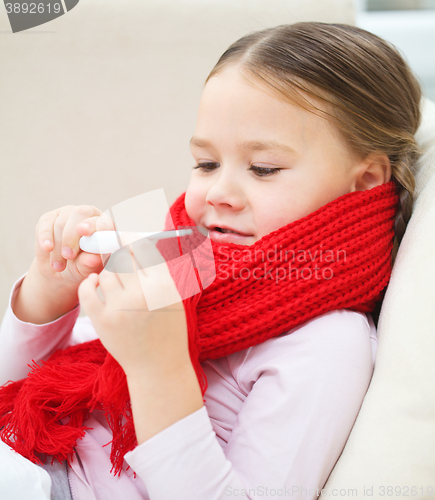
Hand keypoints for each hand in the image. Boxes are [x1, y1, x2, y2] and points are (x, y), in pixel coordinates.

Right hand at [34, 205, 114, 289]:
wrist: (59, 271)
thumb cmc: (80, 267)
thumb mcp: (86, 268)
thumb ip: (89, 262)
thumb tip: (95, 258)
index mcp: (104, 225)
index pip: (102, 220)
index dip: (95, 225)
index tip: (85, 233)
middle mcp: (88, 215)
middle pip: (80, 213)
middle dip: (72, 235)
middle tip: (68, 255)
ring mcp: (68, 214)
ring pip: (61, 222)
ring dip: (58, 246)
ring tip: (59, 267)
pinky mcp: (49, 218)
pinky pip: (46, 224)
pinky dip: (45, 237)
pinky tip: (47, 248)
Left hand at [77, 239, 189, 377]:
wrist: (159, 366)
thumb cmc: (168, 329)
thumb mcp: (174, 297)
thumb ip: (159, 271)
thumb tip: (140, 242)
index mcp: (164, 285)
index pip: (142, 247)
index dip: (130, 238)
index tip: (123, 236)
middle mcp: (143, 294)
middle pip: (121, 256)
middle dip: (117, 253)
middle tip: (116, 255)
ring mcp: (121, 307)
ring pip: (106, 273)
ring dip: (108, 272)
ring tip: (115, 281)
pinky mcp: (103, 320)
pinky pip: (87, 290)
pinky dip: (89, 283)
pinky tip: (95, 284)